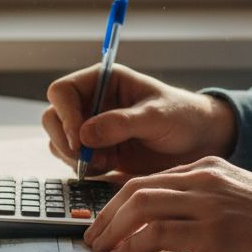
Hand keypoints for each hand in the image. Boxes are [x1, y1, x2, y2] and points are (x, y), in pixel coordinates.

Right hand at [42, 65, 236, 175]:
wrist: (199, 142)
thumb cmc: (182, 117)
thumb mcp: (156, 116)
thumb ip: (122, 123)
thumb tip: (84, 134)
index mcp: (103, 82)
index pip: (63, 91)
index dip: (65, 114)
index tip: (80, 138)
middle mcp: (92, 103)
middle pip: (53, 118)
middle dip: (64, 140)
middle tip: (86, 157)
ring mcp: (92, 129)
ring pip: (59, 142)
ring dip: (74, 157)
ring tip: (105, 162)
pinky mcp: (98, 152)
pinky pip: (75, 162)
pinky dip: (85, 169)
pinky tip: (109, 167)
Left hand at [83, 157, 251, 251]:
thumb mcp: (239, 198)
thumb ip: (207, 202)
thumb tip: (175, 225)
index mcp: (209, 168)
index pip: (152, 178)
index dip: (122, 200)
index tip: (108, 219)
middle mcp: (204, 180)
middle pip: (136, 188)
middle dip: (107, 213)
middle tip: (94, 235)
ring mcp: (207, 203)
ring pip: (139, 205)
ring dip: (112, 230)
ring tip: (101, 249)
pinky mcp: (211, 231)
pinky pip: (155, 234)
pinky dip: (131, 247)